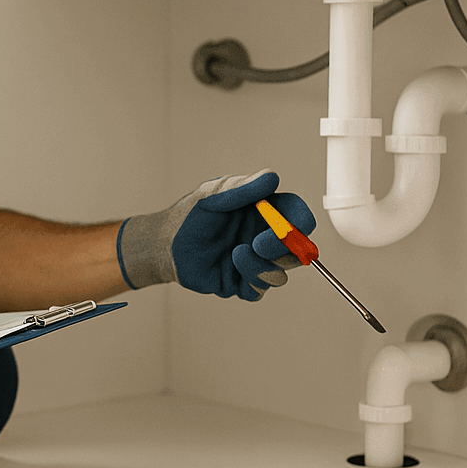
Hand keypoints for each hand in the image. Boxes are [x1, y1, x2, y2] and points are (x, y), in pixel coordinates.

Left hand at [116, 169, 315, 300]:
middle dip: (285, 247)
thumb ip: (241, 188)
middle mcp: (264, 238)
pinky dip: (252, 278)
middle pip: (298, 248)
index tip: (293, 224)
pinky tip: (233, 262)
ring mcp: (255, 262)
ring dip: (264, 264)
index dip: (301, 220)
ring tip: (236, 252)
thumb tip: (271, 178)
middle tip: (260, 243)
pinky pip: (260, 289)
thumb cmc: (189, 216)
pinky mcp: (242, 283)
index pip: (297, 215)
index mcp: (264, 213)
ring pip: (281, 272)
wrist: (165, 244)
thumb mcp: (212, 196)